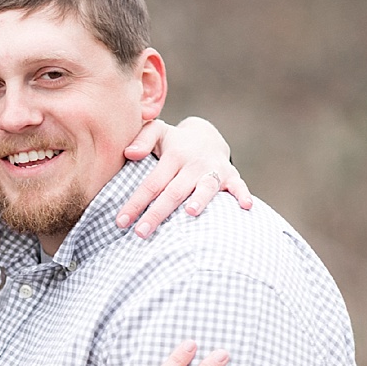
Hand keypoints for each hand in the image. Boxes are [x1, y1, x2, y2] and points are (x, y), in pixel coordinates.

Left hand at [117, 116, 252, 238]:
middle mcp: (194, 164)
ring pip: (206, 187)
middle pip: (174, 192)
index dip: (136, 203)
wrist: (207, 136)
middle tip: (141, 233)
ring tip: (190, 213)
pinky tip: (245, 207)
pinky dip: (243, 195)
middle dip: (157, 213)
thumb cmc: (173, 142)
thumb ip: (141, 139)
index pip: (151, 183)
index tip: (121, 222)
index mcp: (173, 157)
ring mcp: (214, 170)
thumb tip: (129, 153)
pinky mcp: (231, 176)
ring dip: (200, 200)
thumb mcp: (156, 132)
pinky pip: (239, 186)